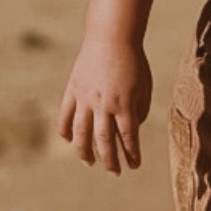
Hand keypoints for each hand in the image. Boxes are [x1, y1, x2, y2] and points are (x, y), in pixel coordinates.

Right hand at [57, 38, 152, 174]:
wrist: (111, 38)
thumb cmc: (134, 62)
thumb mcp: (145, 87)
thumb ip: (140, 110)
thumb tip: (133, 128)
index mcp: (124, 105)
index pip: (128, 138)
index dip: (131, 154)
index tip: (134, 165)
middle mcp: (103, 105)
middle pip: (103, 140)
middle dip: (110, 160)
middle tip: (114, 172)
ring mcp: (85, 98)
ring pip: (81, 132)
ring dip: (84, 151)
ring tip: (90, 162)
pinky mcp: (73, 90)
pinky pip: (66, 115)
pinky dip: (66, 130)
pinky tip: (69, 140)